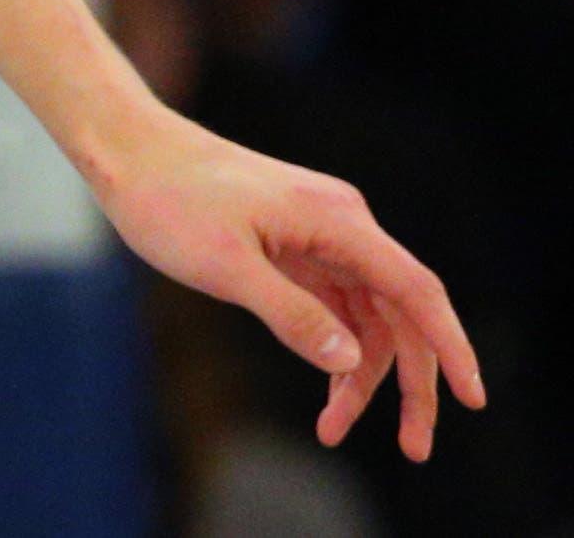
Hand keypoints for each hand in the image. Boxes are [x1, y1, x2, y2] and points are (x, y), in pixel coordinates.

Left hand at [92, 105, 482, 459]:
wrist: (125, 148)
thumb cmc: (167, 199)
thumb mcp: (225, 266)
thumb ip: (291, 315)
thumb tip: (351, 362)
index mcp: (338, 221)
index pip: (417, 291)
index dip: (452, 347)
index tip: (473, 400)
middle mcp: (341, 225)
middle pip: (400, 313)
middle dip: (410, 383)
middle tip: (414, 449)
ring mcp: (318, 235)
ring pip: (366, 316)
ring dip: (362, 374)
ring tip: (334, 429)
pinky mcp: (293, 245)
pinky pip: (334, 305)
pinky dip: (334, 348)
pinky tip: (326, 389)